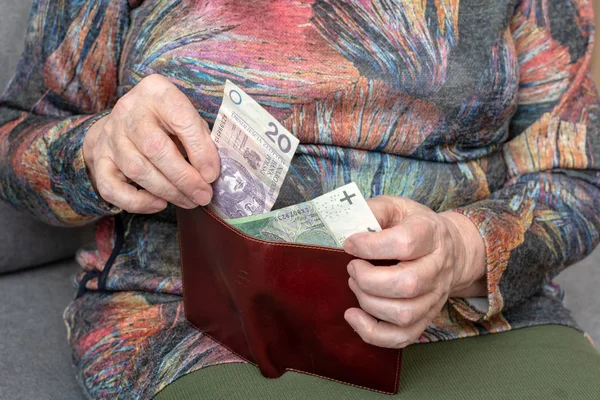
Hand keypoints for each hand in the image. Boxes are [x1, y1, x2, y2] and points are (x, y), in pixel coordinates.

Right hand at [83, 74, 219, 212]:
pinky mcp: (100, 159)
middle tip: (203, 195)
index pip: (181, 119)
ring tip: (189, 201)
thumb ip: (200, 138)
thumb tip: (209, 173)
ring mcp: (110, 135)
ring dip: (167, 191)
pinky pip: (111, 188)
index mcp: (157, 92)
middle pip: (155, 148)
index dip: (200, 150)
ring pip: (136, 170)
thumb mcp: (185, 117)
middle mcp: (129, 111)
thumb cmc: (165, 121)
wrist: (124, 121)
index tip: (212, 174)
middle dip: (184, 178)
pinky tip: (159, 203)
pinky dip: (137, 202)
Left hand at [342, 196, 485, 348]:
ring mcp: (435, 297)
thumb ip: (373, 210)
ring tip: (355, 283)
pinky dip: (372, 332)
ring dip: (368, 302)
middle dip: (368, 279)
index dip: (370, 245)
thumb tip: (347, 224)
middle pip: (407, 284)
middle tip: (353, 267)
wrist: (450, 248)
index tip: (350, 243)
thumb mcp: (397, 207)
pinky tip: (353, 315)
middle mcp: (438, 267)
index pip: (405, 243)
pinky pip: (402, 337)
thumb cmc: (415, 226)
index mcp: (431, 233)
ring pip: (403, 314)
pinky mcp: (426, 317)